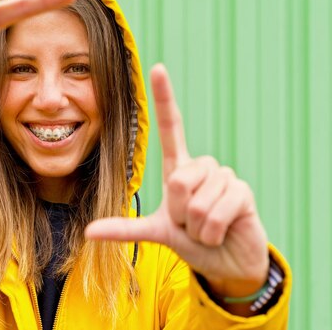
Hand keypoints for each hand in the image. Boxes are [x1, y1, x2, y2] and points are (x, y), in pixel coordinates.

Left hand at [85, 64, 268, 299]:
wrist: (227, 263)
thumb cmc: (192, 241)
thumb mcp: (158, 231)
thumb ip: (127, 228)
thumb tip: (88, 232)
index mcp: (179, 168)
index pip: (171, 127)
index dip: (165, 98)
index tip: (158, 67)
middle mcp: (202, 167)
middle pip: (177, 182)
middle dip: (178, 214)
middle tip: (190, 224)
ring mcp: (224, 178)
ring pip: (194, 202)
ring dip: (196, 228)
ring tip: (207, 229)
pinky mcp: (242, 192)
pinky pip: (215, 214)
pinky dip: (212, 233)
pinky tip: (223, 232)